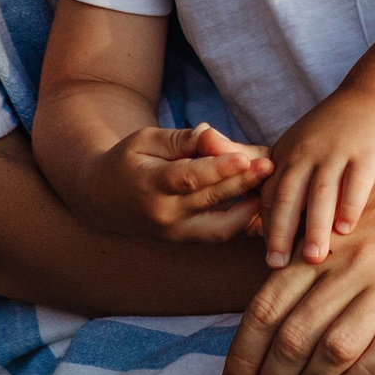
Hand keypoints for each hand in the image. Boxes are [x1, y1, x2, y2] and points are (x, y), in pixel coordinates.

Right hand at [98, 122, 269, 241]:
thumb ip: (178, 139)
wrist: (103, 199)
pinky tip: (261, 202)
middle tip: (269, 165)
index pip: (188, 178)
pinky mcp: (185, 241)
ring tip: (271, 187)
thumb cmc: (128, 161)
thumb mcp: (145, 140)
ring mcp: (175, 233)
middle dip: (242, 183)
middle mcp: (163, 214)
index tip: (246, 158)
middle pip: (209, 200)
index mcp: (149, 185)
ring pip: (220, 227)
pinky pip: (220, 234)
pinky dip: (243, 221)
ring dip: (249, 210)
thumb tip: (210, 133)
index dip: (218, 169)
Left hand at [258, 90, 374, 267]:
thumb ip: (266, 171)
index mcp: (286, 155)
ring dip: (315, 227)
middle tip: (277, 264)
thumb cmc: (330, 133)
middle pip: (288, 196)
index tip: (267, 256)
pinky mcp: (365, 154)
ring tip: (313, 258)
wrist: (373, 100)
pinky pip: (355, 184)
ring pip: (321, 194)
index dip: (266, 226)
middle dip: (281, 232)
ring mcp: (336, 152)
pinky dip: (350, 207)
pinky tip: (347, 230)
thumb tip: (244, 210)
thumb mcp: (294, 145)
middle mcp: (306, 153)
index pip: (269, 195)